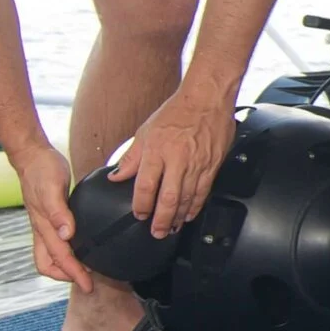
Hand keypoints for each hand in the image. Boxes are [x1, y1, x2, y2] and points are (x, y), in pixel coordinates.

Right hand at [13, 142, 93, 292]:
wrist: (34, 156)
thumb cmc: (42, 170)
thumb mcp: (52, 187)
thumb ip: (59, 211)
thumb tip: (66, 234)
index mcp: (43, 225)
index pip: (59, 257)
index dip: (73, 273)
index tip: (87, 283)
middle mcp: (42, 229)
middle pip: (47, 264)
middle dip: (66, 276)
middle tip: (87, 282)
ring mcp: (44, 224)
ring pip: (50, 255)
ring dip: (65, 266)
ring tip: (85, 271)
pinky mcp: (49, 218)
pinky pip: (55, 242)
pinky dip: (67, 251)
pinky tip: (81, 247)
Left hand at [110, 85, 239, 238]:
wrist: (207, 98)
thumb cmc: (178, 111)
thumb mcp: (146, 131)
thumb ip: (131, 157)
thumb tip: (117, 176)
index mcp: (157, 151)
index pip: (146, 186)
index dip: (141, 205)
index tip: (139, 214)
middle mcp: (177, 160)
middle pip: (168, 198)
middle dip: (161, 219)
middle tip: (156, 232)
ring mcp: (197, 164)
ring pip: (187, 198)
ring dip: (178, 217)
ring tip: (171, 228)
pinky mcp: (212, 165)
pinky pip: (203, 191)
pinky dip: (196, 206)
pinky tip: (189, 214)